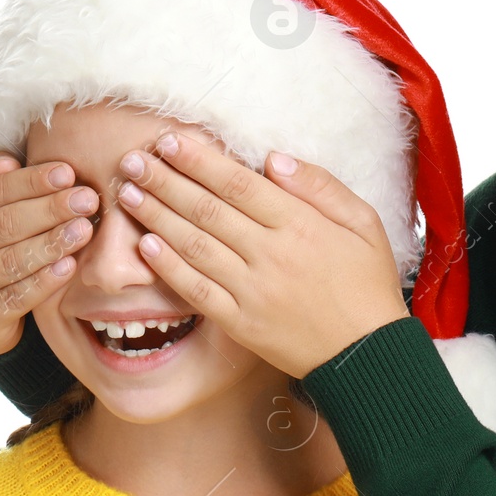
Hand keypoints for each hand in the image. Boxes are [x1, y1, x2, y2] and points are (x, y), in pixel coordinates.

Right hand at [0, 151, 99, 356]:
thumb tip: (8, 160)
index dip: (32, 181)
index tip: (69, 173)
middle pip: (5, 224)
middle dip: (50, 210)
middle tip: (87, 200)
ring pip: (11, 261)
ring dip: (51, 243)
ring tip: (85, 230)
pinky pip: (16, 298)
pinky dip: (44, 282)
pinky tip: (69, 267)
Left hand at [116, 132, 409, 378]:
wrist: (369, 355)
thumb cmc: (368, 284)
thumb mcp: (365, 224)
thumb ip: (322, 187)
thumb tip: (273, 159)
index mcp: (302, 225)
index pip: (239, 184)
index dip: (200, 160)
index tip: (169, 141)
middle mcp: (272, 255)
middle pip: (207, 210)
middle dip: (164, 181)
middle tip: (131, 159)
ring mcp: (253, 291)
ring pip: (195, 246)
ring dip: (156, 217)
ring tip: (127, 193)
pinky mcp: (241, 323)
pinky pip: (197, 291)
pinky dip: (168, 267)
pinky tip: (145, 245)